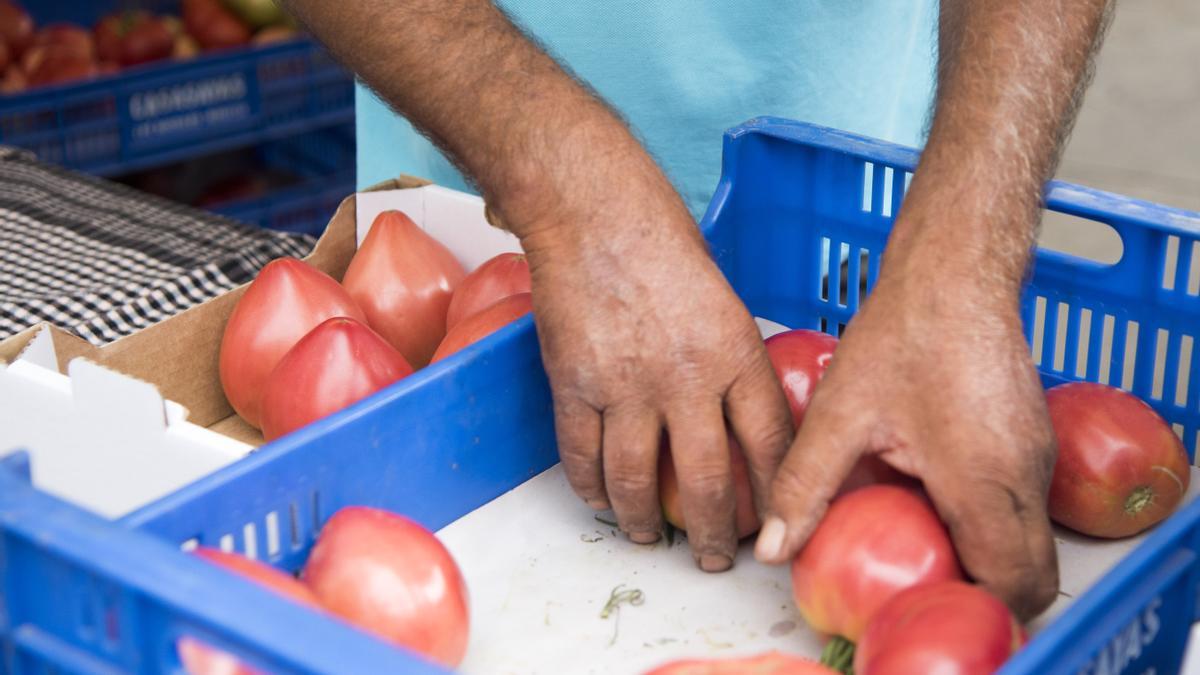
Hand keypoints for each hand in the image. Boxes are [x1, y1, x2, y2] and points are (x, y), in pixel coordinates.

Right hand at [520, 187, 791, 572]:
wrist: (591, 210)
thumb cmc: (661, 240)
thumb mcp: (724, 299)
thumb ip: (731, 361)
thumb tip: (737, 416)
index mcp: (735, 353)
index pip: (769, 444)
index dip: (775, 496)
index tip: (775, 524)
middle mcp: (685, 377)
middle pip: (706, 481)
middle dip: (715, 534)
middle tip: (717, 559)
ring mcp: (625, 384)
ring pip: (637, 482)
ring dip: (645, 524)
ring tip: (652, 541)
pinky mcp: (574, 383)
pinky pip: (581, 455)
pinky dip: (590, 488)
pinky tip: (600, 502)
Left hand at [753, 262, 1058, 619]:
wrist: (954, 270)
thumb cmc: (903, 333)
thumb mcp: (840, 414)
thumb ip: (805, 486)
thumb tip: (773, 547)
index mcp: (986, 480)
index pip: (1011, 586)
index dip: (968, 606)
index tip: (918, 601)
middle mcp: (1027, 478)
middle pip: (1028, 577)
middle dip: (977, 592)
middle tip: (914, 581)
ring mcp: (1038, 459)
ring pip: (1027, 543)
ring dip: (981, 559)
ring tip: (915, 544)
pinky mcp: (1032, 442)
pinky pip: (1019, 509)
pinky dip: (985, 525)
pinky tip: (931, 501)